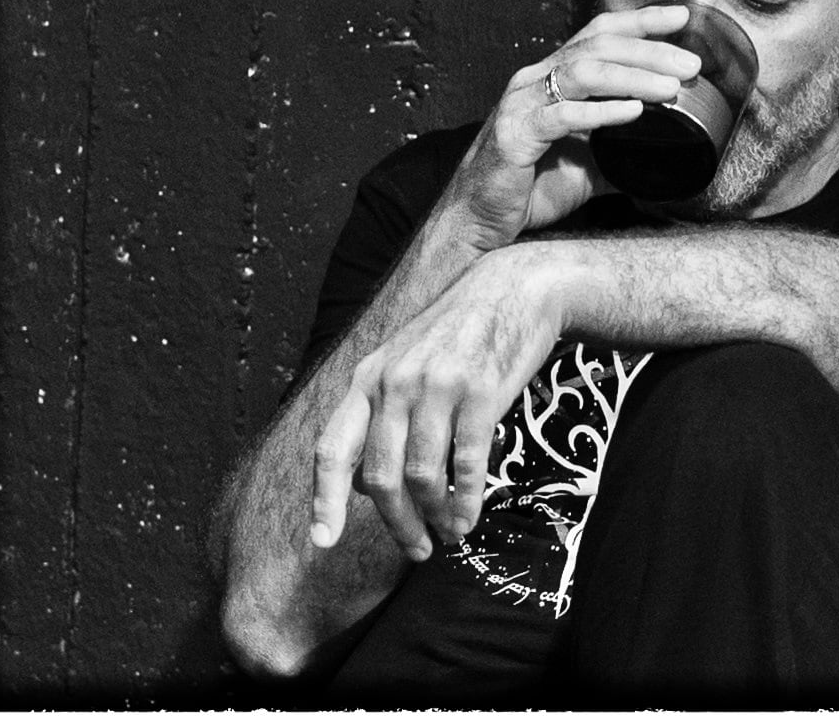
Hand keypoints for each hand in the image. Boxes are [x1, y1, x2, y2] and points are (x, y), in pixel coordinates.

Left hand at [309, 248, 562, 560]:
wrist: (514, 288)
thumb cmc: (460, 332)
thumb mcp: (404, 362)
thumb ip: (379, 416)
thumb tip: (360, 484)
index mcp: (368, 378)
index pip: (333, 448)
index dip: (324, 499)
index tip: (323, 542)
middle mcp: (395, 382)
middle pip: (381, 476)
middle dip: (398, 523)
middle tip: (418, 549)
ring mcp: (437, 386)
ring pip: (422, 475)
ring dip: (435, 516)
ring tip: (449, 534)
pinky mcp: (481, 392)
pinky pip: (467, 462)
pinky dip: (466, 500)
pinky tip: (468, 517)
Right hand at [430, 4, 698, 252]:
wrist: (478, 221)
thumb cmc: (530, 189)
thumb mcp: (588, 166)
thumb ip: (622, 152)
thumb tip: (671, 156)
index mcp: (551, 79)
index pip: (598, 34)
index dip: (640, 21)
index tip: (683, 16)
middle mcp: (534, 82)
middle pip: (597, 47)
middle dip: (648, 50)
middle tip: (690, 63)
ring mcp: (521, 105)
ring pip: (582, 73)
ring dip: (632, 76)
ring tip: (671, 87)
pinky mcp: (514, 136)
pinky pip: (562, 116)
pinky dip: (601, 112)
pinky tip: (633, 112)